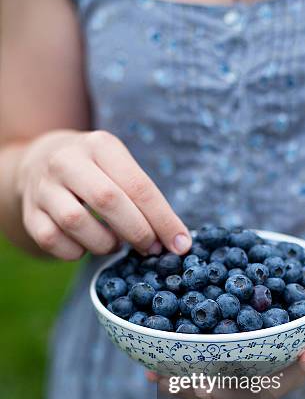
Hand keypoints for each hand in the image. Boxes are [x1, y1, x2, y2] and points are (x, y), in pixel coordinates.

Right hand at [16, 129, 190, 259]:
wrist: (39, 163)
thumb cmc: (96, 172)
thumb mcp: (121, 169)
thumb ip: (146, 200)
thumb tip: (178, 241)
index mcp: (100, 145)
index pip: (138, 186)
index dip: (163, 220)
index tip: (180, 244)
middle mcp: (67, 161)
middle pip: (108, 201)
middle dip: (138, 232)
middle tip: (151, 248)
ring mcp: (44, 187)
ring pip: (76, 222)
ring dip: (105, 244)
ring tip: (116, 245)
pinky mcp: (29, 212)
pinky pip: (53, 240)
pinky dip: (75, 252)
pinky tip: (86, 247)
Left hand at [146, 287, 304, 388]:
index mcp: (288, 376)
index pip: (255, 394)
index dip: (226, 395)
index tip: (198, 387)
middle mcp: (265, 375)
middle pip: (225, 394)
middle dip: (192, 391)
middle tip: (162, 381)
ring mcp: (251, 364)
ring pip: (213, 381)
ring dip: (182, 380)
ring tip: (152, 371)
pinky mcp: (239, 346)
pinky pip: (210, 358)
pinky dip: (185, 358)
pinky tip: (160, 349)